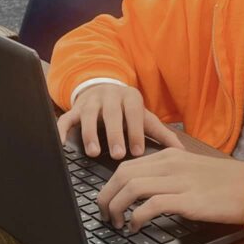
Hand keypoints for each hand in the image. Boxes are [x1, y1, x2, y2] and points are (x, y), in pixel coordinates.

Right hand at [56, 84, 183, 159]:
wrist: (103, 88)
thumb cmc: (127, 110)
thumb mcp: (144, 118)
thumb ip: (161, 134)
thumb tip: (181, 152)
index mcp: (130, 97)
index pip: (133, 113)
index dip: (135, 132)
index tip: (137, 151)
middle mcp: (109, 96)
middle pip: (111, 114)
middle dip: (114, 134)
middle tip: (117, 155)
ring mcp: (90, 102)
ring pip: (88, 115)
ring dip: (90, 133)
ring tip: (93, 152)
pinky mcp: (74, 108)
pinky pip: (65, 118)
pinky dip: (62, 131)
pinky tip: (62, 145)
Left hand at [96, 149, 243, 231]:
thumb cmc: (227, 184)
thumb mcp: (193, 171)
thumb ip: (169, 175)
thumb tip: (143, 192)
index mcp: (170, 155)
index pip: (127, 165)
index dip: (110, 185)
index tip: (107, 201)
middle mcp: (171, 164)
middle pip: (122, 174)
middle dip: (105, 196)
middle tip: (104, 215)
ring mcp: (180, 181)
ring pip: (131, 187)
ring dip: (117, 207)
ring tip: (116, 223)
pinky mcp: (189, 200)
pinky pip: (152, 205)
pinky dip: (137, 217)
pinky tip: (136, 227)